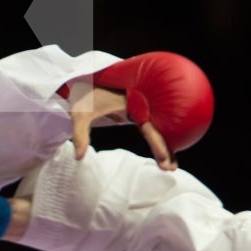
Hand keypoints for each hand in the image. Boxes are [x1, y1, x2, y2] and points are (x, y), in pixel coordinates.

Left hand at [66, 52, 213, 166]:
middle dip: (166, 148)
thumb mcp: (80, 115)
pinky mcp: (136, 113)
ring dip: (165, 146)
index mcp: (131, 104)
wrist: (85, 81)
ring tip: (170, 167)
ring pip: (157, 128)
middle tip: (171, 168)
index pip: (149, 127)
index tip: (165, 160)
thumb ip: (80, 135)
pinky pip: (151, 127)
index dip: (158, 144)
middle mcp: (139, 106)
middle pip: (158, 128)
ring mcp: (139, 109)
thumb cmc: (84, 96)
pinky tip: (164, 155)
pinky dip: (157, 139)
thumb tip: (79, 157)